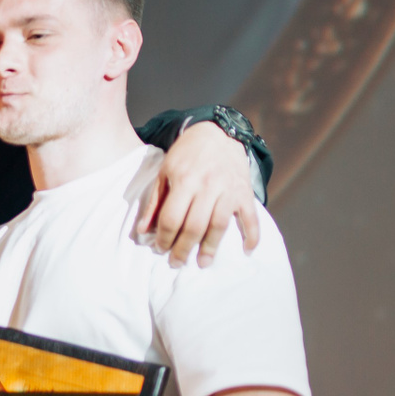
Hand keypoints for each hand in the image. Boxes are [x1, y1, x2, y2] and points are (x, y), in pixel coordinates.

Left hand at [136, 122, 259, 267]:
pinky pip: (251, 217)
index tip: (159, 249)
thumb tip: (142, 230)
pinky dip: (252, 235)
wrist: (217, 133)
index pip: (171, 217)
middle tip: (176, 263)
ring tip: (202, 263)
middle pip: (194, 226)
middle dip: (183, 248)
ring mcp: (228, 190)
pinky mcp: (245, 192)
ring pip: (219, 225)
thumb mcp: (164, 172)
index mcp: (184, 180)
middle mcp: (207, 186)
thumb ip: (155, 201)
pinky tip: (247, 250)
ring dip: (211, 247)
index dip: (164, 237)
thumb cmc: (186, 155)